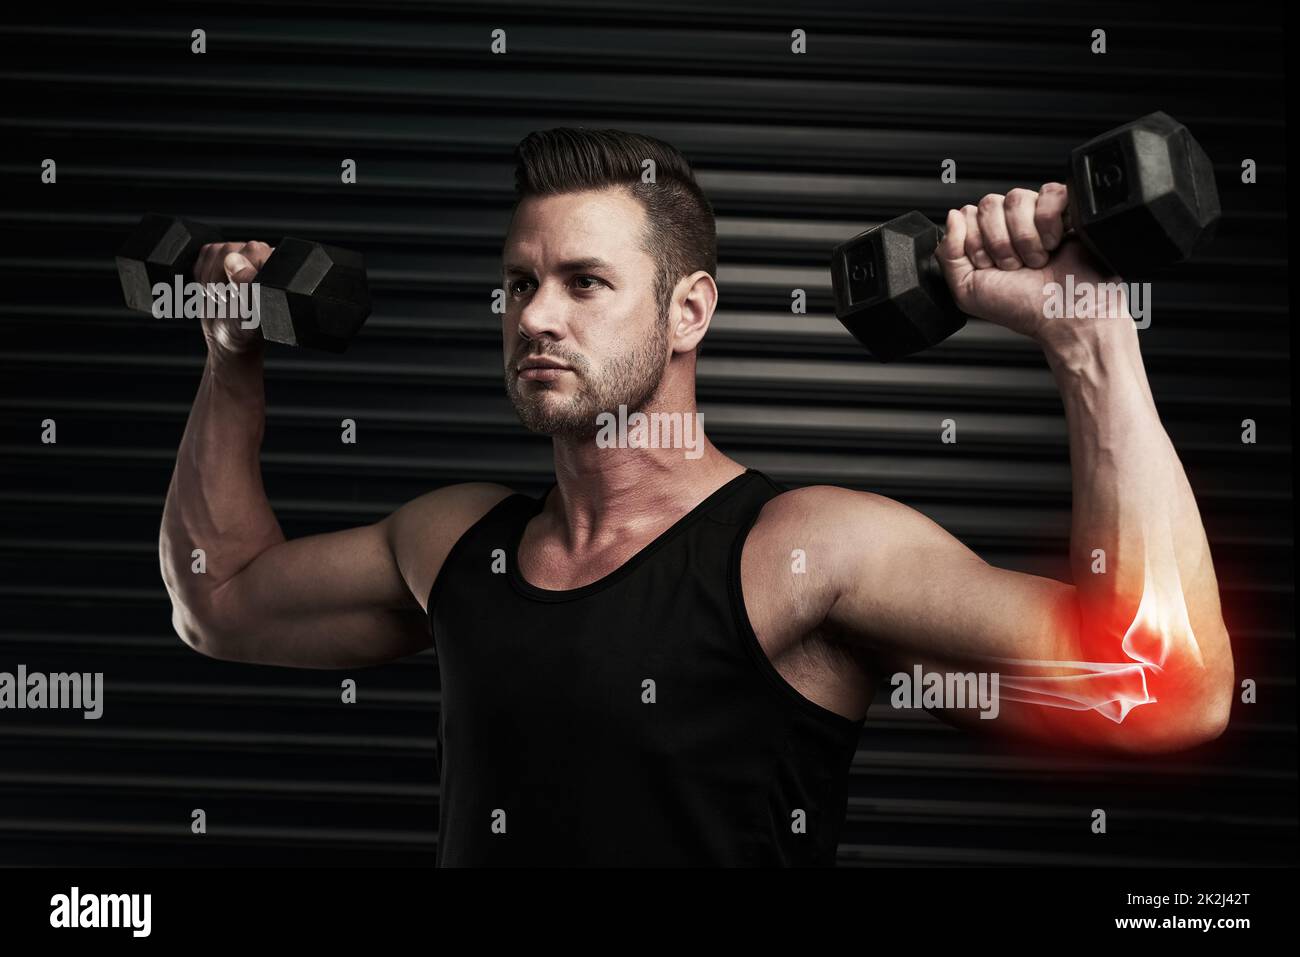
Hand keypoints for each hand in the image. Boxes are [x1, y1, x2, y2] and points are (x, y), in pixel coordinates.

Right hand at [192, 241, 274, 358]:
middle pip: (228, 250)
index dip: (238, 273)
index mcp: (277, 268)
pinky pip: (203, 254)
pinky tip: (213, 290)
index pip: (253, 252)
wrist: (227, 339)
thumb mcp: (249, 313)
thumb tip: (234, 261)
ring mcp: (240, 255)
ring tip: (222, 297)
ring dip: (210, 279)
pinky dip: (201, 275)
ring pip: (213, 251)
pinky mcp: (219, 257)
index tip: (237, 294)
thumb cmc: (245, 330)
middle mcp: (261, 257)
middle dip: (220, 279)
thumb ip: (246, 286)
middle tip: (227, 300)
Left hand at [935, 184, 1128, 346]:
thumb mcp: (967, 290)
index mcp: (986, 239)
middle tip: (1014, 266)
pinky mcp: (1067, 207)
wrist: (1062, 313)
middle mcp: (1010, 224)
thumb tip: (952, 216)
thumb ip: (948, 253)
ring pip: (1016, 199)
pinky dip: (1050, 223)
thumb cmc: (1021, 306)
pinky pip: (1049, 193)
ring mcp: (1038, 214)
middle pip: (988, 204)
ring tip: (1036, 260)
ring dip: (1024, 238)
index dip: (976, 243)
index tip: (989, 266)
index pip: (967, 214)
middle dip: (999, 243)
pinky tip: (1054, 243)